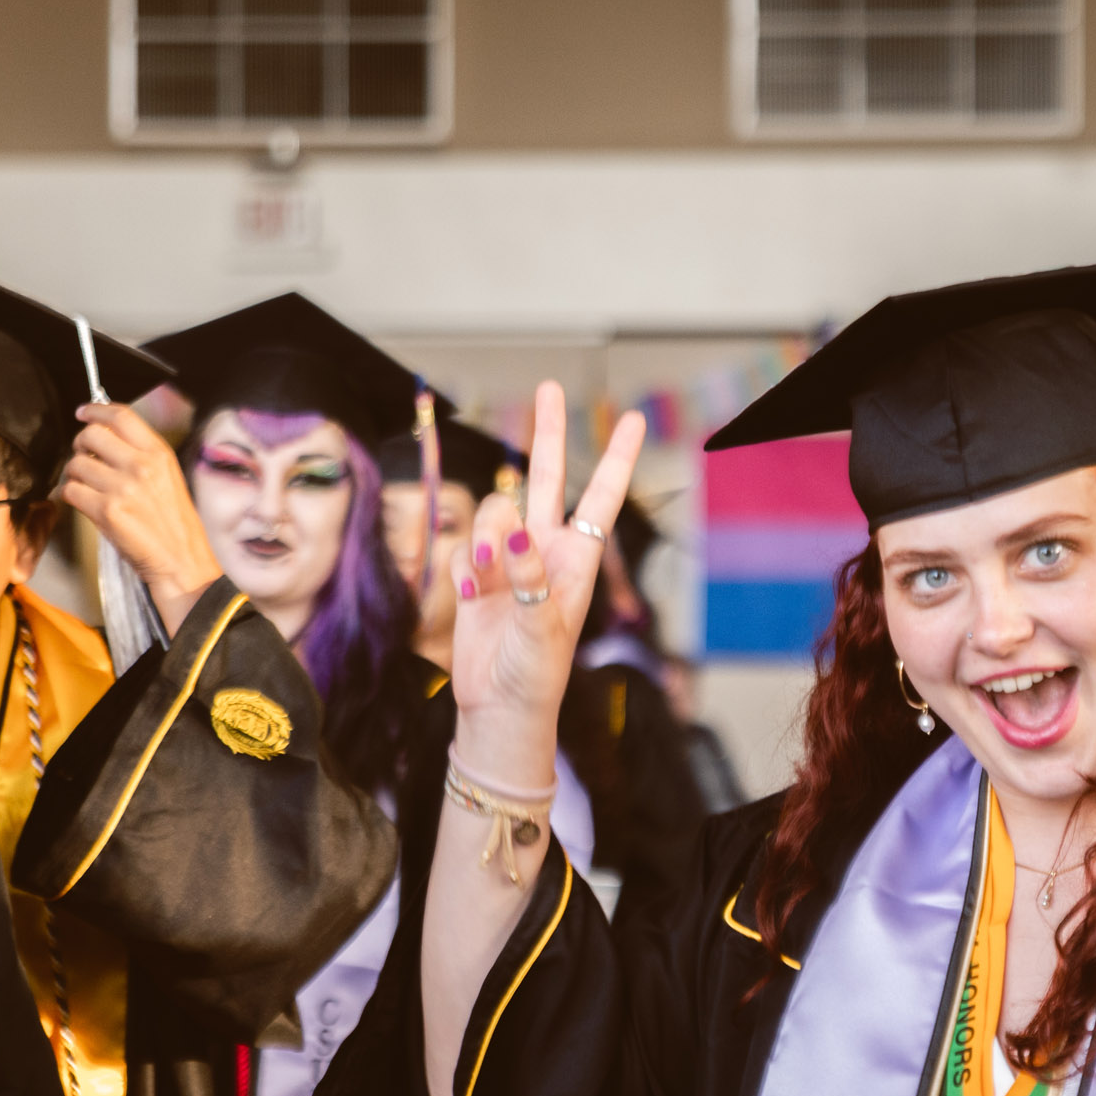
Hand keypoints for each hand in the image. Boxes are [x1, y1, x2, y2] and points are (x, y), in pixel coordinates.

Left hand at [58, 403, 225, 635]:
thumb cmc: (174, 523)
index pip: (121, 416)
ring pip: (76, 464)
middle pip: (90, 435)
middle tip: (84, 457)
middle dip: (80, 445)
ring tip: (87, 487)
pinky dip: (70, 496)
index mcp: (159, 454)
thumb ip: (140, 455)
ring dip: (75, 475)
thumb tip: (104, 437)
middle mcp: (141, 466)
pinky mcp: (106, 512)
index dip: (96, 410)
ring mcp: (122, 488)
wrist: (181, 560)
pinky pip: (71, 491)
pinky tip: (82, 502)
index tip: (84, 412)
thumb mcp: (168, 478)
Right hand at [444, 382, 645, 792]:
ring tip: (488, 581)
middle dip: (548, 433)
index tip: (633, 418)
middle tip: (550, 387)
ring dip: (485, 538)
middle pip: (546, 478)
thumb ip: (530, 578)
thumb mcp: (545, 630)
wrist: (498, 709)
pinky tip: (472, 600)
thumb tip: (515, 531)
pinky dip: (464, 570)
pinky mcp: (475, 574)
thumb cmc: (537, 676)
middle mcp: (545, 550)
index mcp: (578, 560)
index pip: (601, 498)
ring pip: (493, 512)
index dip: (616, 457)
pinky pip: (462, 549)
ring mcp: (508, 560)